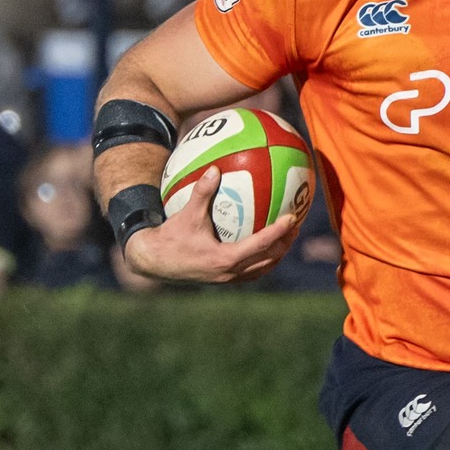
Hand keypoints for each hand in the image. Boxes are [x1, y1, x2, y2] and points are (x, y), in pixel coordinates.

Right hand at [122, 169, 299, 283]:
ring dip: (276, 255)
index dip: (279, 231)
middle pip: (267, 260)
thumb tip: (214, 168)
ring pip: (261, 270)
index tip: (292, 218)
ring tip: (286, 240)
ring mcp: (226, 279)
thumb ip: (202, 192)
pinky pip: (249, 272)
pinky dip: (260, 261)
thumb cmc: (170, 237)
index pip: (260, 244)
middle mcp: (229, 273)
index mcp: (225, 259)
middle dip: (285, 244)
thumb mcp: (187, 213)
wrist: (153, 262)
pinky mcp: (221, 280)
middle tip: (296, 227)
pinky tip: (262, 249)